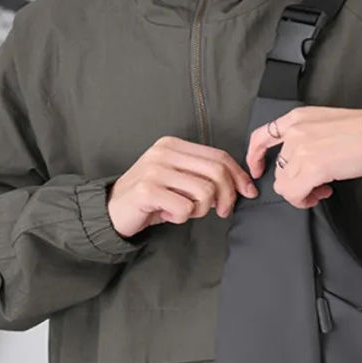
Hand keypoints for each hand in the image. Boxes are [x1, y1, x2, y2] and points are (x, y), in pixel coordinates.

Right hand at [107, 136, 257, 236]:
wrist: (112, 210)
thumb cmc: (152, 198)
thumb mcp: (179, 180)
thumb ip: (204, 176)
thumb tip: (243, 186)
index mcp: (174, 145)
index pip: (219, 156)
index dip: (239, 176)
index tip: (249, 193)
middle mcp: (164, 152)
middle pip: (217, 172)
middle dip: (227, 196)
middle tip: (222, 212)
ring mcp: (155, 169)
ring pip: (204, 192)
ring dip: (201, 209)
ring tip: (185, 211)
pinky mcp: (148, 190)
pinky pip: (185, 208)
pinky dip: (182, 217)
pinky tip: (168, 215)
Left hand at [244, 105, 361, 208]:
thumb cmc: (360, 130)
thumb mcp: (322, 121)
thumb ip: (303, 136)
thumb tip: (297, 163)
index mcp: (296, 118)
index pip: (261, 137)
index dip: (256, 158)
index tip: (259, 171)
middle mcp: (295, 132)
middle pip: (277, 170)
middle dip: (294, 181)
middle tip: (316, 185)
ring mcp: (302, 150)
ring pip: (284, 185)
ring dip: (301, 192)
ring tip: (321, 189)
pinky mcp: (313, 168)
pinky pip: (294, 194)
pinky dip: (303, 200)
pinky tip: (319, 194)